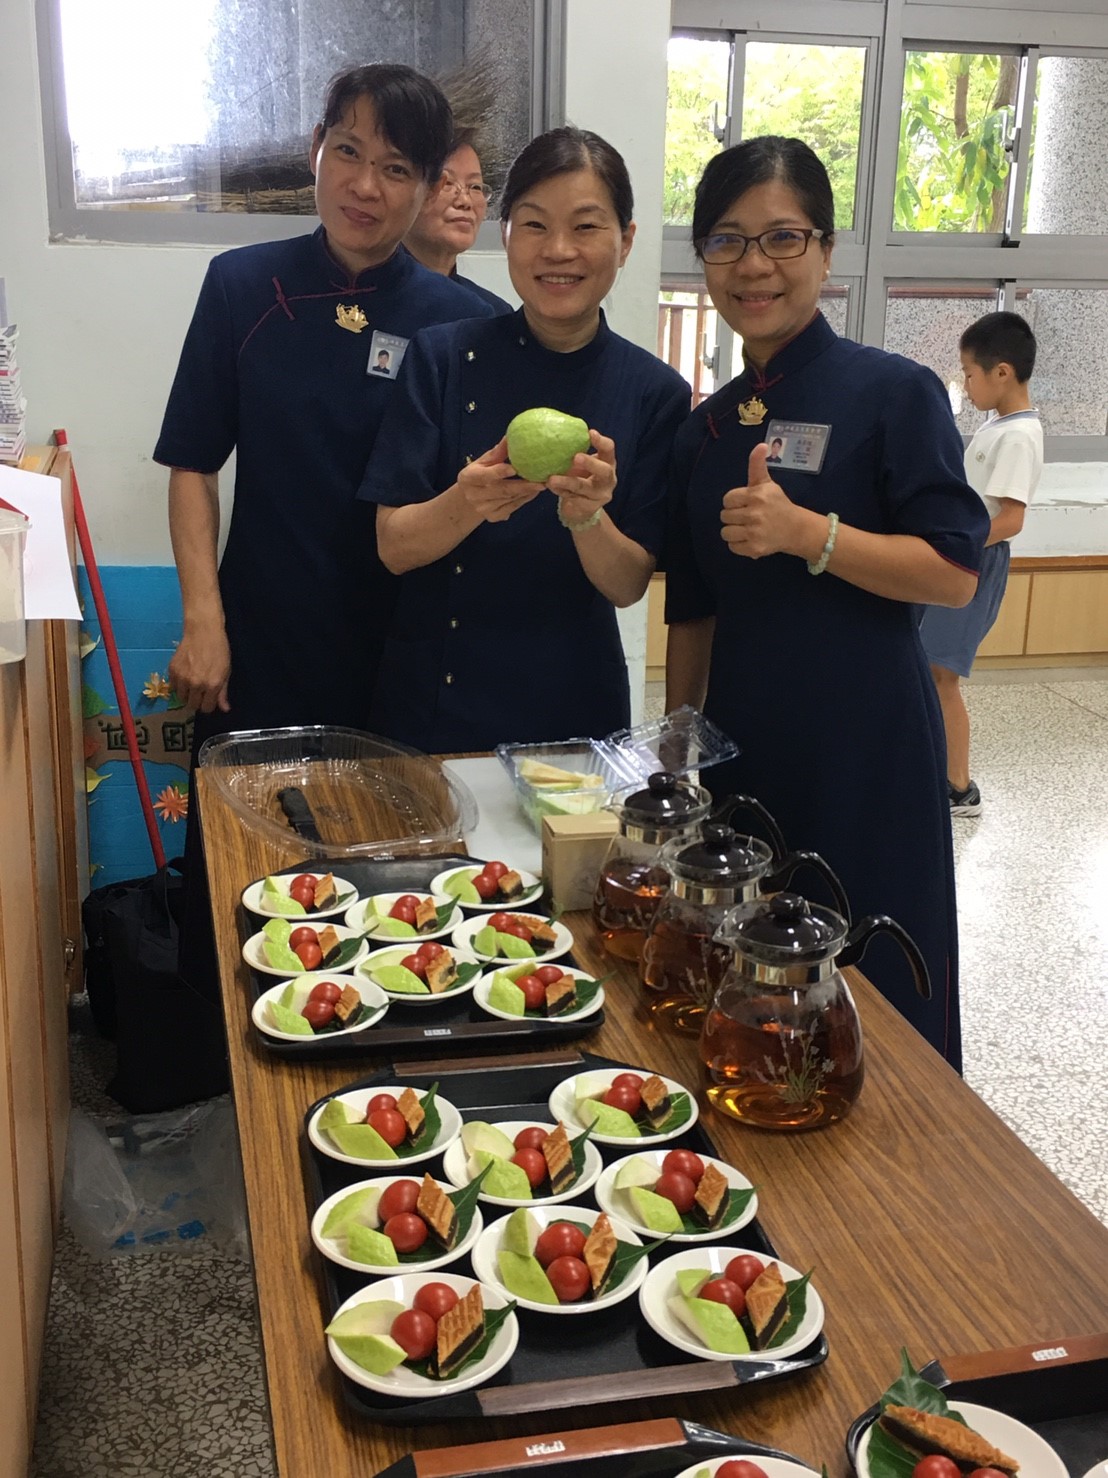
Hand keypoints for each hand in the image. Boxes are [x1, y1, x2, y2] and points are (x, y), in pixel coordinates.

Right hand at [168, 622, 230, 713]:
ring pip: (181, 698)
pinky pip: (173, 687)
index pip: (206, 708)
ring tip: (192, 684)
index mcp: (211, 685)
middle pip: (192, 705)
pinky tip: (185, 676)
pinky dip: (178, 685)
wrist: (203, 631)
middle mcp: (195, 684)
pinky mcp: (172, 671)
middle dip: (197, 701)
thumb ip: (223, 692)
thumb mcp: (226, 672)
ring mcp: (182, 678)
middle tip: (201, 692)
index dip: (208, 705)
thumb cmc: (219, 650)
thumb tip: (224, 709)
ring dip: (187, 694)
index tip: (209, 699)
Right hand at [458, 438, 545, 522]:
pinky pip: (513, 507)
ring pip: (510, 499)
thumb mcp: (483, 461)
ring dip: (527, 492)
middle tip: (541, 481)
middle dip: (523, 485)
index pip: (486, 475)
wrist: (468, 498)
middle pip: (502, 490)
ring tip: (542, 484)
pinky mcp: (493, 517)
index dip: (500, 472)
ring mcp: (484, 508)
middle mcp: (474, 495)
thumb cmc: (478, 474)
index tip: (514, 469)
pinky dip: (525, 499)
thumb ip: (497, 453)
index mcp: (469, 478)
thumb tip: (510, 437)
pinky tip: (534, 492)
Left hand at [547, 429, 615, 527]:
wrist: (583, 507)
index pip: (609, 450)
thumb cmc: (582, 477)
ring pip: (584, 487)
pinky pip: (572, 498)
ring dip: (567, 482)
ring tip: (551, 479)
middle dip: (591, 463)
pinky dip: (560, 491)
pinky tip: (549, 486)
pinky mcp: (589, 507)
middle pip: (604, 471)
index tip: (590, 433)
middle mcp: (608, 479)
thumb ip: (576, 453)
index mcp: (608, 463)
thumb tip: (554, 436)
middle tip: (576, 457)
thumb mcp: (582, 465)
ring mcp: (600, 495)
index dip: (601, 442)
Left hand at [720, 443, 803, 558]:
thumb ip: (757, 465)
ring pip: (725, 532)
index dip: (733, 502)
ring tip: (746, 528)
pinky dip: (738, 544)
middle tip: (747, 517)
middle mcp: (755, 514)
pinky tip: (749, 539)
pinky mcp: (755, 549)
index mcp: (756, 496)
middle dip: (733, 516)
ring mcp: (754, 533)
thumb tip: (761, 445)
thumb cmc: (777, 504)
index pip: (727, 500)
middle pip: (725, 516)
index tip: (744, 504)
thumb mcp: (767, 483)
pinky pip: (732, 547)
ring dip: (733, 531)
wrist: (796, 529)